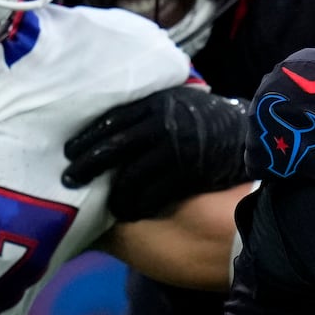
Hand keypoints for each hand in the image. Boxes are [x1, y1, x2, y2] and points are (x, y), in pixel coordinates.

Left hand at [63, 87, 250, 221]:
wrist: (246, 134)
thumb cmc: (204, 120)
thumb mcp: (175, 102)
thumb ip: (147, 112)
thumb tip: (109, 127)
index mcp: (154, 104)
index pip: (110, 120)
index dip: (86, 137)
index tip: (68, 151)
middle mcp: (161, 124)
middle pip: (113, 147)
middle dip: (87, 165)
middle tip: (68, 180)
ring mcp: (174, 149)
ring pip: (130, 175)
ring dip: (112, 194)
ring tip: (101, 204)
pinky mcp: (187, 172)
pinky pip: (153, 193)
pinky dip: (137, 205)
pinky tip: (128, 212)